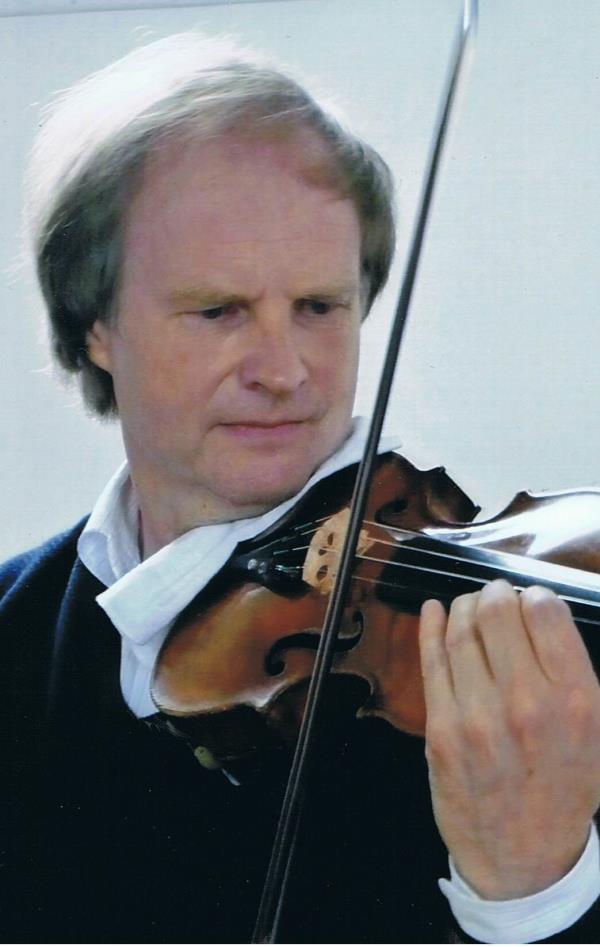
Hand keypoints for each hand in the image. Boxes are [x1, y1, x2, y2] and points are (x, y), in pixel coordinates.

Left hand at [419, 579, 599, 899]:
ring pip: (461, 631)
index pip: (545, 611)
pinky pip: (432, 662)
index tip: (528, 600)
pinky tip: (433, 612)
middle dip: (494, 595)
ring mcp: (478, 716)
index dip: (533, 596)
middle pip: (497, 612)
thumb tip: (543, 611)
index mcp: (575, 700)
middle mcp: (527, 702)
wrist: (526, 861)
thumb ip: (573, 672)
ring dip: (463, 608)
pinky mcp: (441, 731)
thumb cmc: (565, 790)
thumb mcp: (596, 733)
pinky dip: (430, 628)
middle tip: (494, 597)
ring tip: (469, 607)